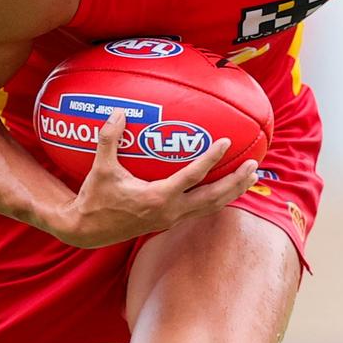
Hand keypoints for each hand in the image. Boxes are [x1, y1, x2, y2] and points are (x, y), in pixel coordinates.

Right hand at [52, 110, 258, 247]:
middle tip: (254, 165)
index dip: (210, 159)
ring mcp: (171, 219)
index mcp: (157, 198)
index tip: (225, 143)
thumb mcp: (100, 168)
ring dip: (233, 192)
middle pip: (213, 198)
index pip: (192, 177)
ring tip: (251, 177)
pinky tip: (226, 186)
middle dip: (236, 182)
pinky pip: (201, 209)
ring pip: (211, 207)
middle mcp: (169, 212)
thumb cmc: (95, 198)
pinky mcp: (168, 221)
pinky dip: (218, 198)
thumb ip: (109, 139)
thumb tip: (118, 112)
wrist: (87, 231)